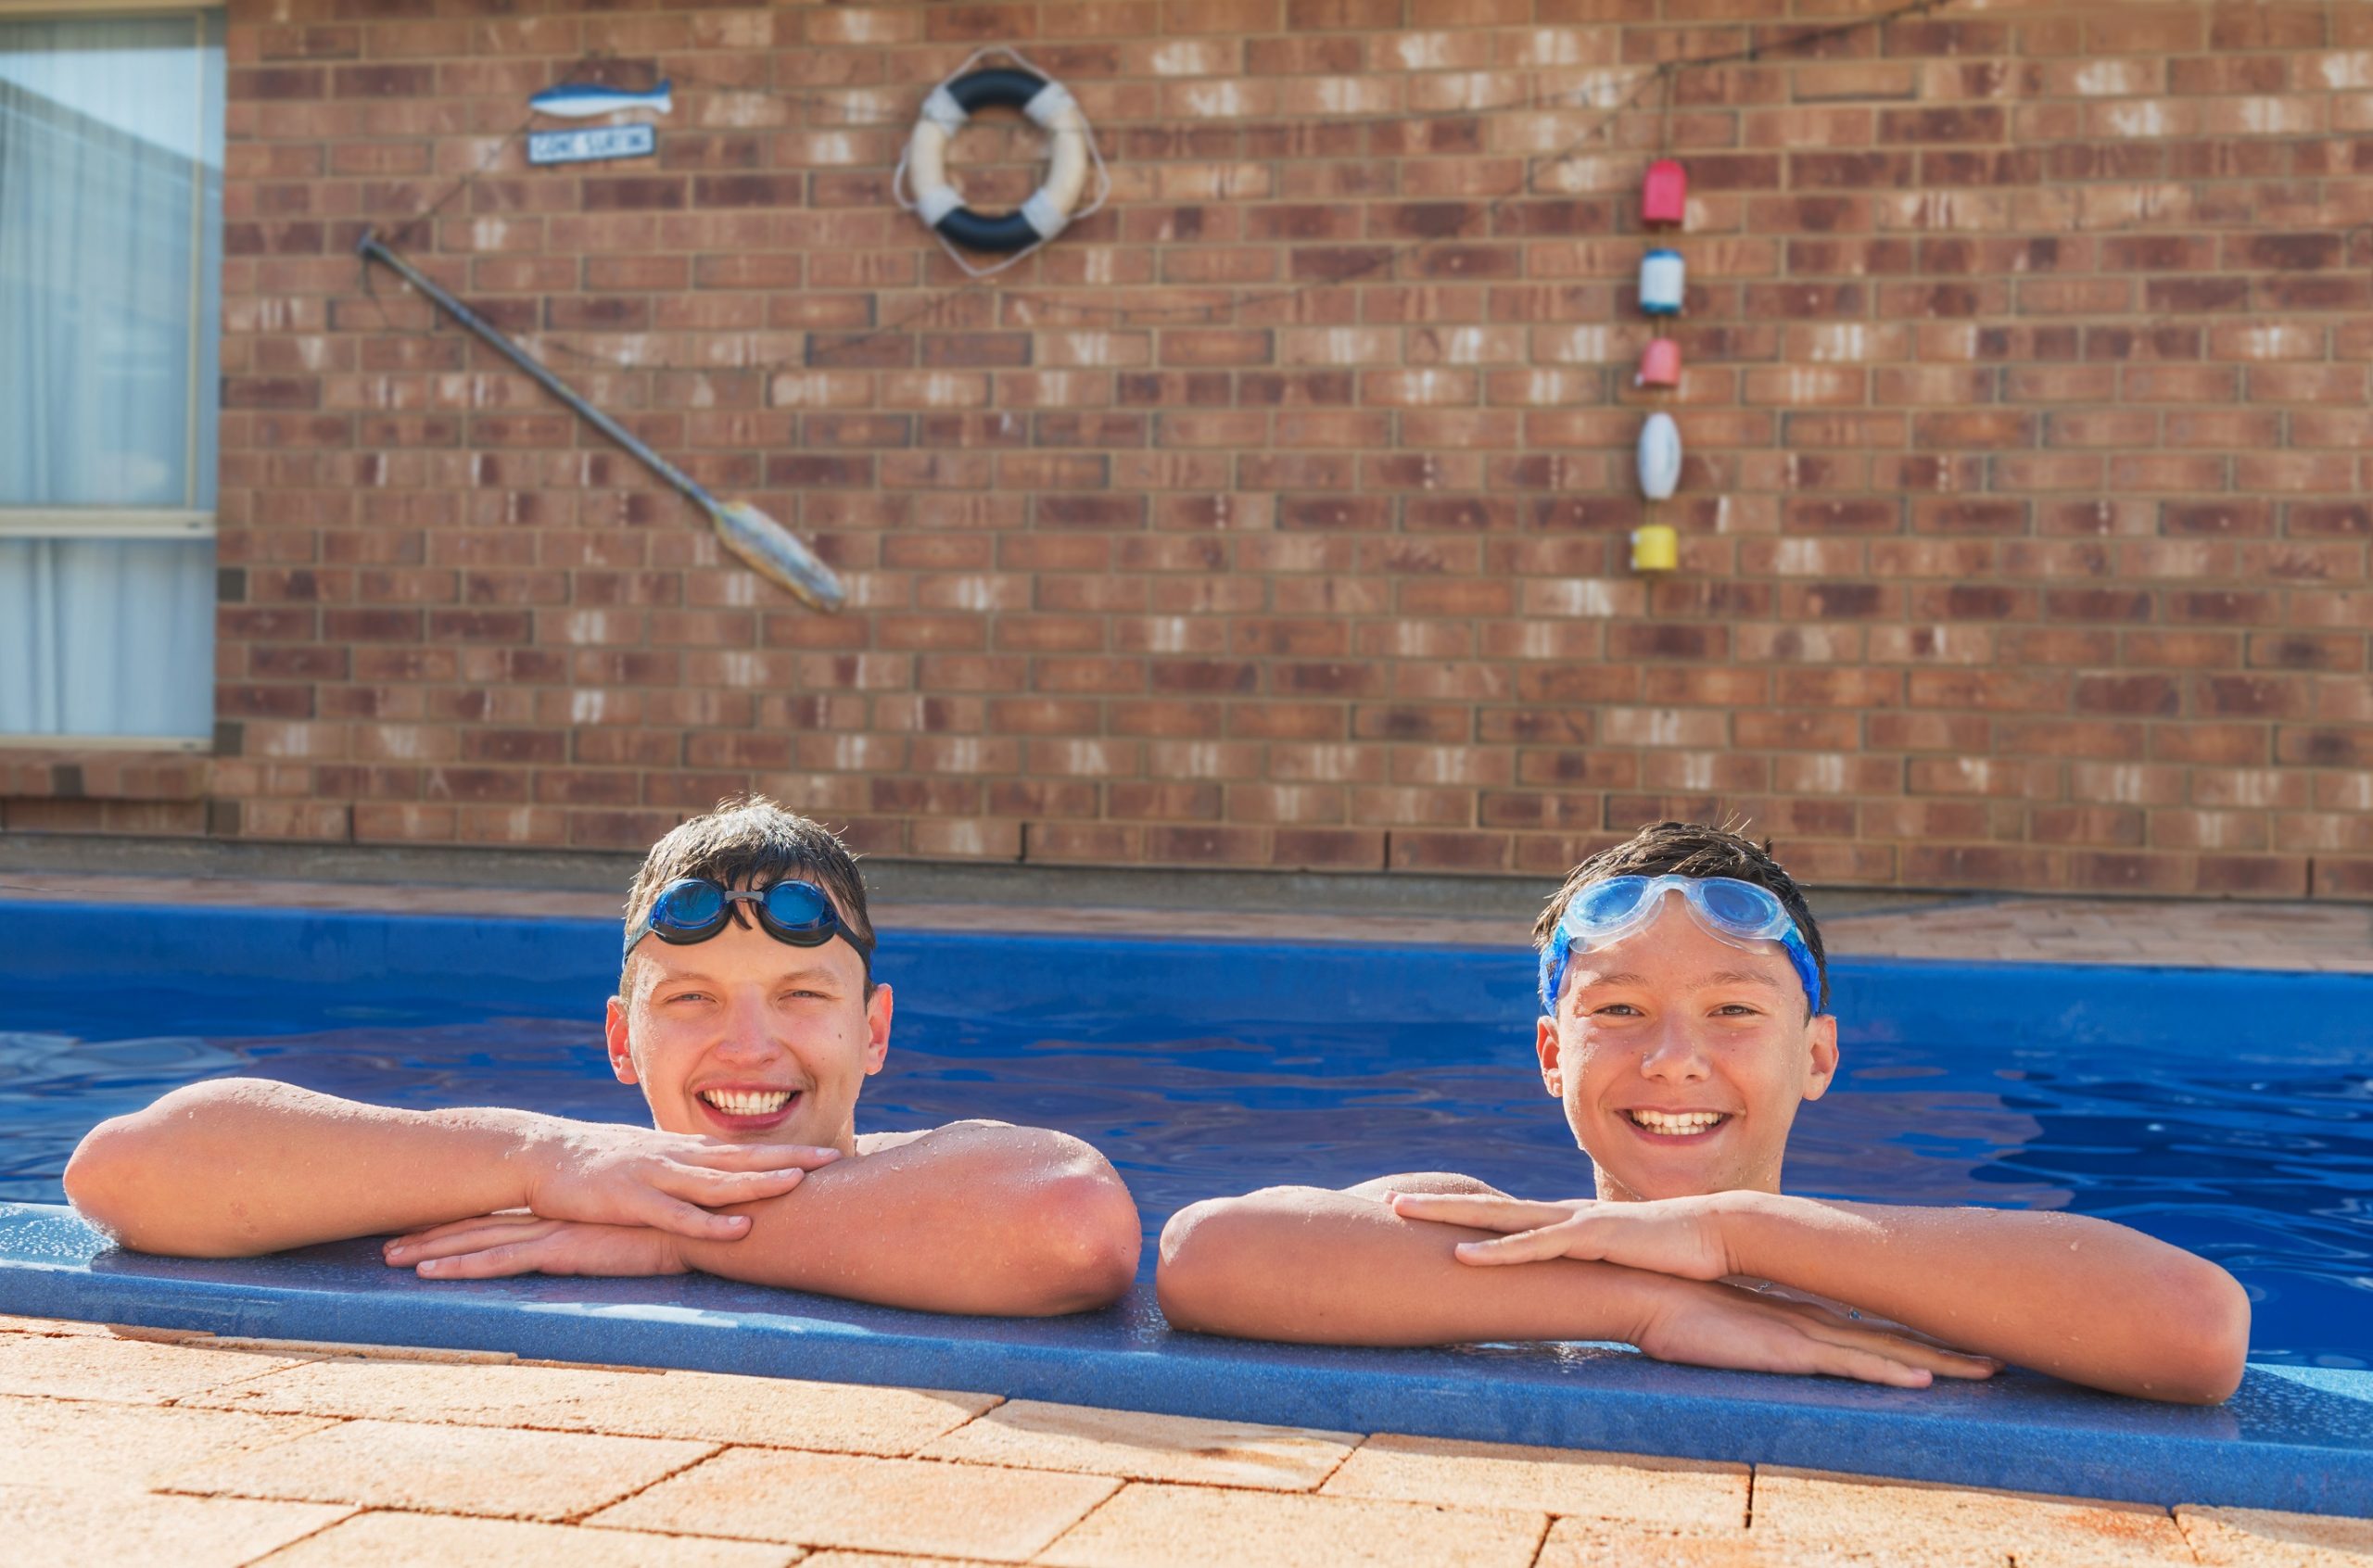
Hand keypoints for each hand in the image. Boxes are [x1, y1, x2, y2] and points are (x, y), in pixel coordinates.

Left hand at [383, 1213, 687, 1279]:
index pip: (505, 1216)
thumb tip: (627, 1242)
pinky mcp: (562, 1249)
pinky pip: (500, 1262)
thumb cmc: (686, 1227)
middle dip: (431, 1233)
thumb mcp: (646, 1231)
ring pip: (479, 1240)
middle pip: (480, 1223)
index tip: (427, 1226)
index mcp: (569, 1212)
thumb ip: (628, 1233)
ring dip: (431, 1249)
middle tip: (386, 1243)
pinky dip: (461, 1267)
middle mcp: (554, 1217)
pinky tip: (429, 1275)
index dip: (464, 1220)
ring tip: (388, 1259)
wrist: (705, 1220)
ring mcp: (554, 1231)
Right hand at [523, 1121, 840, 1241]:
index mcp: (684, 1150)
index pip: (746, 1149)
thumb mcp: (649, 1163)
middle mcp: (677, 1157)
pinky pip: (676, 1214)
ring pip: (716, 1181)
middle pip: (743, 1157)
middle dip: (790, 1157)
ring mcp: (654, 1175)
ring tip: (798, 1183)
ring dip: (758, 1183)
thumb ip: (684, 1172)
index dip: (788, 1150)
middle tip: (836, 1159)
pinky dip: (709, 1223)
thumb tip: (718, 1184)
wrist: (539, 1154)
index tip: (830, 1153)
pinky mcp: (630, 1200)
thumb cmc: (598, 1164)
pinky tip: (739, 1230)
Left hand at [1389, 1191, 1735, 1280]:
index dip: (1459, 1216)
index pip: (1502, 1218)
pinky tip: (1461, 1257)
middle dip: (1435, 1206)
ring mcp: (1574, 1223)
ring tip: (1401, 1214)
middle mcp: (1562, 1216)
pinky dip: (1497, 1253)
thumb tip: (1577, 1295)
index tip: (1420, 1217)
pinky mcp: (1593, 1238)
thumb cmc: (1677, 1254)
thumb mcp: (1625, 1268)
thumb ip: (1597, 1276)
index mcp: (1566, 1224)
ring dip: (1448, 1217)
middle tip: (1386, 1204)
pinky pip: (1536, 1247)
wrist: (1722, 1233)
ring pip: (1497, 1218)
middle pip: (1485, 1209)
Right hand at [1632, 1276, 1999, 1388]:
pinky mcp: (1789, 1349)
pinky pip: (1850, 1366)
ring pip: (1888, 1352)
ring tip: (1989, 1372)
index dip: (1916, 1337)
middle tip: (1999, 1359)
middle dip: (1950, 1350)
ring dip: (1941, 1364)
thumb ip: (1752, 1333)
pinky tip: (1923, 1382)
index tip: (1955, 1345)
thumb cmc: (1676, 1310)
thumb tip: (1760, 1340)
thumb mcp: (1727, 1328)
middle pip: (1896, 1338)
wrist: (1650, 1291)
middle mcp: (1815, 1322)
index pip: (1872, 1330)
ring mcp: (1805, 1334)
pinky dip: (1890, 1373)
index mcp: (1803, 1317)